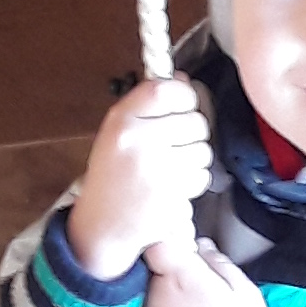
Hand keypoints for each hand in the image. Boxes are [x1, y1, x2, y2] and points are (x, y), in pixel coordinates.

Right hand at [68, 77, 211, 276]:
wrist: (102, 226)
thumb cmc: (111, 177)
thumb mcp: (118, 133)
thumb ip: (148, 106)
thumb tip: (184, 80)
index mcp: (121, 120)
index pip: (166, 89)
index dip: (184, 95)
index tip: (183, 105)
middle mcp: (137, 140)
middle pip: (195, 121)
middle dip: (191, 133)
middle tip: (173, 146)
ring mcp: (156, 169)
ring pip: (204, 150)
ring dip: (194, 160)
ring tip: (170, 169)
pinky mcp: (171, 195)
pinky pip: (201, 177)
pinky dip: (193, 182)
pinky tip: (173, 187)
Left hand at [143, 240, 276, 306]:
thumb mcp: (246, 293)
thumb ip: (219, 263)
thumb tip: (201, 246)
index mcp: (181, 278)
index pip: (156, 240)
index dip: (171, 237)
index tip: (188, 244)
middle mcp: (157, 296)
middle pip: (154, 265)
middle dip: (173, 265)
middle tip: (202, 278)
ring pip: (154, 290)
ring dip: (170, 290)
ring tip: (199, 305)